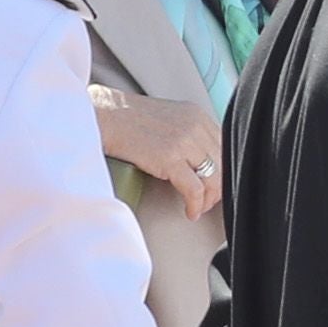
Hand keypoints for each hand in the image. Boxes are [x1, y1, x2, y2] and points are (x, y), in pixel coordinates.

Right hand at [91, 82, 227, 221]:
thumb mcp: (168, 118)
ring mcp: (185, 141)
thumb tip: (200, 159)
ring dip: (208, 199)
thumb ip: (187, 133)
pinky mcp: (170, 159)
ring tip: (199, 207)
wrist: (103, 117)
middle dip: (218, 187)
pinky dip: (195, 204)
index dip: (222, 169)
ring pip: (213, 178)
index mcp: (197, 115)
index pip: (224, 147)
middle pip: (222, 164)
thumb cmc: (127, 120)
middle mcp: (195, 126)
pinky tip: (190, 211)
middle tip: (209, 200)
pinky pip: (195, 189)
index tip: (216, 182)